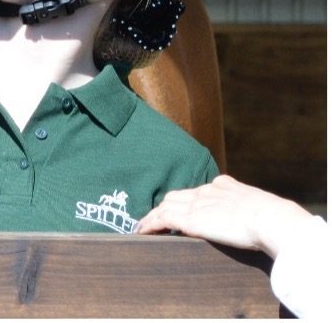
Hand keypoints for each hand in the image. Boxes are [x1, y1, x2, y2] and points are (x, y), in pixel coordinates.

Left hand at [135, 174, 317, 257]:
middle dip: (165, 206)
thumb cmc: (274, 218)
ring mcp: (196, 204)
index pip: (197, 191)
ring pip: (165, 206)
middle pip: (176, 196)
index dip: (187, 201)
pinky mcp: (190, 219)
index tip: (182, 209)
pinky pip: (162, 219)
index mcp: (223, 185)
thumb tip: (256, 218)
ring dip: (152, 217)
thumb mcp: (259, 206)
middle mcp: (206, 191)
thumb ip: (249, 209)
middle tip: (156, 218)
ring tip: (142, 227)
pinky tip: (142, 232)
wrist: (271, 219)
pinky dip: (150, 224)